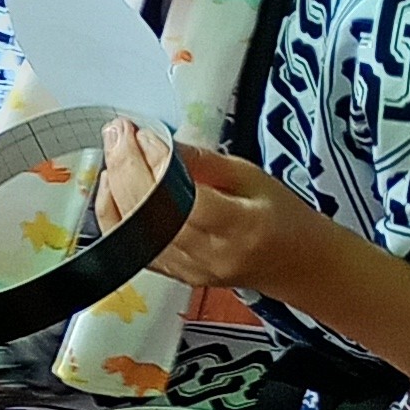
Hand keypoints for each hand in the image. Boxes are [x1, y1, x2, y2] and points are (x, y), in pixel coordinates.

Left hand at [101, 125, 303, 293]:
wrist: (296, 264)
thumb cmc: (282, 217)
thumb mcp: (252, 176)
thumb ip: (204, 162)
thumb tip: (160, 143)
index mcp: (240, 227)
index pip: (183, 197)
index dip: (156, 164)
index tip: (141, 134)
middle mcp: (209, 255)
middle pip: (152, 214)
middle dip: (127, 167)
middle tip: (117, 134)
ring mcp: (187, 270)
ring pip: (134, 231)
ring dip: (115, 187)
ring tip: (115, 153)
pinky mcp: (173, 275)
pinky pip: (131, 245)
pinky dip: (115, 213)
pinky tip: (114, 185)